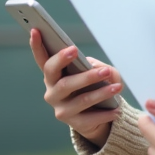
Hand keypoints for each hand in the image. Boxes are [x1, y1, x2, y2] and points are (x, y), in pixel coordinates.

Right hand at [29, 28, 122, 145]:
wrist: (94, 114)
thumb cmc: (92, 85)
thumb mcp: (95, 71)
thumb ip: (97, 66)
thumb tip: (102, 71)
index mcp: (53, 74)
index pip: (42, 59)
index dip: (36, 45)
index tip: (36, 30)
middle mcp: (52, 92)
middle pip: (63, 83)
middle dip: (84, 76)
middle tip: (104, 70)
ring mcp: (61, 109)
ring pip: (81, 100)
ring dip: (101, 93)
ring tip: (118, 87)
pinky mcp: (73, 124)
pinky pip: (90, 118)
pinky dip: (105, 113)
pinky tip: (117, 109)